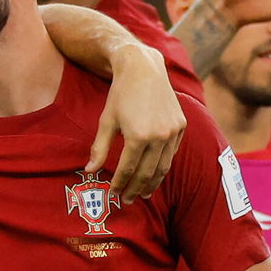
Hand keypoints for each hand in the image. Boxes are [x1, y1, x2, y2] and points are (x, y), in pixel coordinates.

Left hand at [89, 44, 184, 202]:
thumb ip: (99, 149)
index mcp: (138, 136)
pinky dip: (163, 166)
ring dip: (153, 183)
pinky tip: (155, 173)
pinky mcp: (181, 126)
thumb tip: (89, 171)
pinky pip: (172, 153)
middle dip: (137, 189)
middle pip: (147, 173)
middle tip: (128, 200)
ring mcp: (173, 131)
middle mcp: (159, 136)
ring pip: (163, 167)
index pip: (128, 170)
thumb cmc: (120, 95)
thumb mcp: (106, 121)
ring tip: (144, 193)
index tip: (114, 194)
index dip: (120, 184)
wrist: (143, 69)